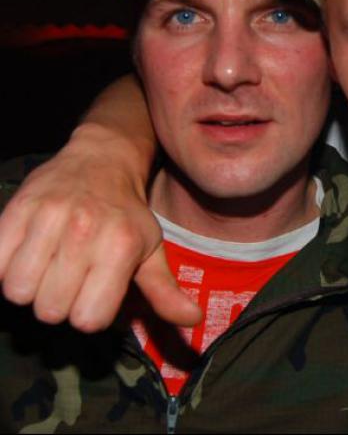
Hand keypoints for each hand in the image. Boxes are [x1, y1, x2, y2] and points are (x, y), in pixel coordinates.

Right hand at [0, 124, 201, 331]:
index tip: (95, 293)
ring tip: (48, 265)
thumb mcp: (152, 249)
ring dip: (30, 287)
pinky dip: (5, 267)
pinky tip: (27, 254)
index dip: (90, 314)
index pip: (89, 320)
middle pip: (50, 310)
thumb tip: (194, 320)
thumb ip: (166, 292)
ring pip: (18, 291)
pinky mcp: (17, 209)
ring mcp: (48, 218)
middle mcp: (86, 231)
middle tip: (70, 277)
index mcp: (121, 246)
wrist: (102, 159)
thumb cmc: (127, 213)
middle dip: (59, 303)